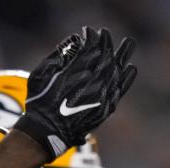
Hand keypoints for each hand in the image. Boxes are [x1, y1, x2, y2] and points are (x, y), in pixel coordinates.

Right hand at [14, 26, 136, 158]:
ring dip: (123, 55)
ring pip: (117, 70)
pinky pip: (120, 89)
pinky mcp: (105, 108)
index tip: (90, 32)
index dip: (93, 37)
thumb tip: (72, 44)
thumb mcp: (39, 77)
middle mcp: (91, 83)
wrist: (45, 133)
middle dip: (107, 42)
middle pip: (107, 56)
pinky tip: (130, 68)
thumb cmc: (39, 104)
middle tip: (106, 34)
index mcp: (73, 73)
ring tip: (128, 44)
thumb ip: (55, 58)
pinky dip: (126, 77)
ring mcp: (101, 96)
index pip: (91, 47)